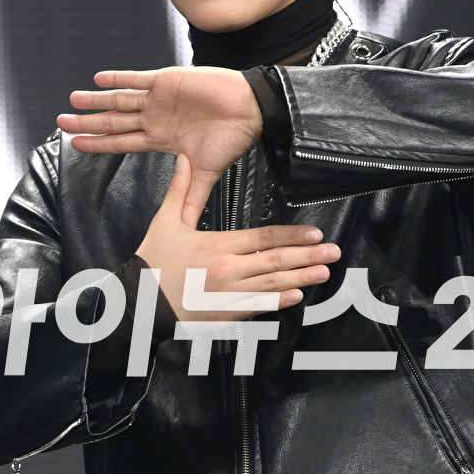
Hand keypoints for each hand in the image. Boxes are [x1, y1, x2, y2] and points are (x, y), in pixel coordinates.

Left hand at [57, 64, 262, 226]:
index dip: (98, 144)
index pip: (121, 142)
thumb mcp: (204, 175)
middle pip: (113, 121)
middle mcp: (155, 118)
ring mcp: (159, 99)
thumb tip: (185, 228)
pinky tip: (99, 79)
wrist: (251, 111)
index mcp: (161, 139)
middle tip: (61, 121)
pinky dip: (118, 78)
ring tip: (73, 99)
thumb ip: (189, 198)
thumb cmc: (232, 139)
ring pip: (119, 99)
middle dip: (87, 122)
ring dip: (95, 99)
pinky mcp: (167, 80)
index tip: (75, 143)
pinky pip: (137, 78)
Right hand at [138, 155, 339, 321]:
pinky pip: (257, 308)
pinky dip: (277, 303)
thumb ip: (181, 191)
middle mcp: (228, 270)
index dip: (291, 235)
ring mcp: (229, 294)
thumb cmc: (152, 263)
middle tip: (333, 253)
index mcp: (218, 246)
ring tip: (323, 273)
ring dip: (301, 278)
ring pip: (271, 285)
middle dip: (307, 256)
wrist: (140, 303)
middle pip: (275, 261)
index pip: (263, 238)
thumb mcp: (165, 222)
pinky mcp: (225, 313)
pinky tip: (296, 297)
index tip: (314, 234)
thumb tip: (186, 160)